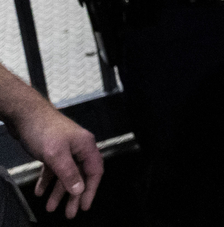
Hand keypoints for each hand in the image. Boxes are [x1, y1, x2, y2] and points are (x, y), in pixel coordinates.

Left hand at [9, 100, 102, 218]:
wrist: (25, 115)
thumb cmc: (43, 129)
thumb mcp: (56, 155)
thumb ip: (69, 173)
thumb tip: (79, 189)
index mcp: (85, 146)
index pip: (94, 171)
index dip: (91, 190)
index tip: (84, 205)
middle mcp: (78, 147)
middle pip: (80, 175)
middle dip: (74, 195)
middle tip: (70, 212)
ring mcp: (65, 149)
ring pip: (65, 174)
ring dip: (58, 191)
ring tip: (51, 207)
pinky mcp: (52, 150)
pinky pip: (54, 169)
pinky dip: (48, 180)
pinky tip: (41, 191)